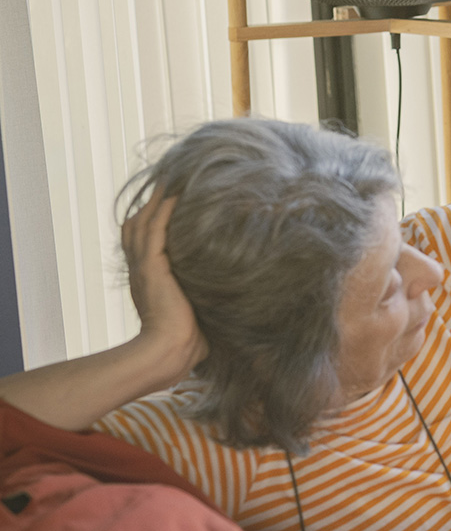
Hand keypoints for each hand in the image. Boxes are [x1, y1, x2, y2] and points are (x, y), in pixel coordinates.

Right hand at [122, 190, 205, 383]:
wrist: (171, 352)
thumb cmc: (188, 340)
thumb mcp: (195, 310)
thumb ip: (203, 297)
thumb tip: (232, 299)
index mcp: (146, 278)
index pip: (141, 239)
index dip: (150, 218)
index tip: (166, 201)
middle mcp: (140, 269)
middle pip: (137, 224)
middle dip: (151, 202)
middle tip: (168, 180)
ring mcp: (143, 267)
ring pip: (142, 222)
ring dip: (157, 200)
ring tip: (172, 179)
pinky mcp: (152, 268)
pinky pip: (153, 230)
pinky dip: (162, 211)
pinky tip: (175, 195)